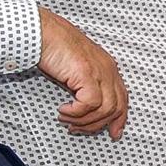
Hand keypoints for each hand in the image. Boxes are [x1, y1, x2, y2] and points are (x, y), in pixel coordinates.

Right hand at [36, 8, 126, 138]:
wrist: (42, 32)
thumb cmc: (54, 48)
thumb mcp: (75, 70)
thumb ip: (84, 85)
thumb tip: (83, 108)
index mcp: (108, 68)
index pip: (123, 98)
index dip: (120, 118)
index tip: (114, 133)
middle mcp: (108, 70)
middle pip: (117, 107)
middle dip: (98, 124)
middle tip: (78, 129)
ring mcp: (100, 71)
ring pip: (105, 109)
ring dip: (83, 120)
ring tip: (67, 118)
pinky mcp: (87, 73)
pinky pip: (90, 103)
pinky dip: (76, 112)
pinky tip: (64, 110)